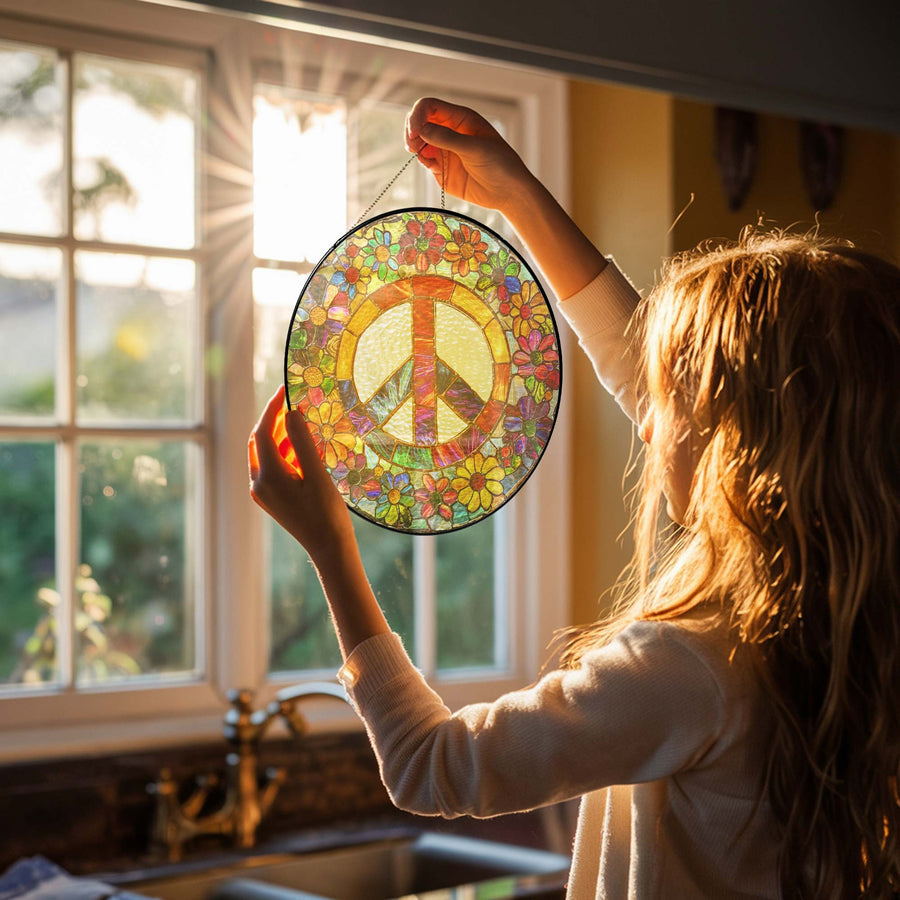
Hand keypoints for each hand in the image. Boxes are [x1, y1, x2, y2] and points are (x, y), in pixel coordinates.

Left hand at [249, 386, 354, 562]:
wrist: (329, 549)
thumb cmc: (327, 514)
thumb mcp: (317, 474)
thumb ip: (302, 442)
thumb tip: (291, 413)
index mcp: (267, 476)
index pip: (263, 432)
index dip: (273, 408)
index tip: (286, 389)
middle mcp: (258, 483)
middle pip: (260, 441)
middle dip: (275, 420)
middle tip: (295, 403)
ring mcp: (263, 492)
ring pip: (266, 454)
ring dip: (281, 436)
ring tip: (304, 423)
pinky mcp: (272, 498)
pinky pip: (272, 467)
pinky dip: (285, 453)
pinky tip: (304, 448)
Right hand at [405, 97, 535, 212]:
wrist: (507, 192)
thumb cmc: (500, 164)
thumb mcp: (474, 148)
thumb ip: (447, 138)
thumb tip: (421, 129)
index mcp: (460, 119)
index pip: (430, 107)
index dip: (418, 115)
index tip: (414, 131)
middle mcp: (450, 131)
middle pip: (420, 121)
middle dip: (412, 130)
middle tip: (412, 144)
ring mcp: (445, 150)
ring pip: (419, 141)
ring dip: (414, 145)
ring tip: (417, 152)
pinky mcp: (442, 169)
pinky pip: (425, 160)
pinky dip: (422, 160)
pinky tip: (429, 164)